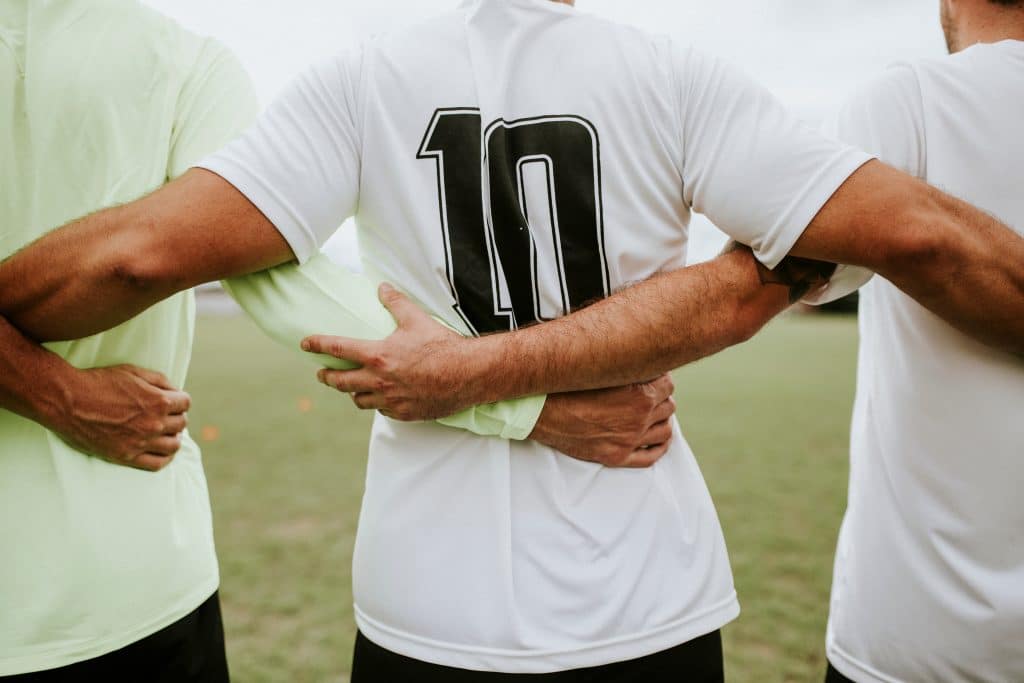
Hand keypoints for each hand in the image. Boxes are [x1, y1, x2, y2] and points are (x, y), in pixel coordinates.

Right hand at [47, 365, 190, 471]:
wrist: (67, 401)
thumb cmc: (99, 382)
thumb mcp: (133, 371)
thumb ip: (160, 380)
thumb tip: (176, 391)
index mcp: (159, 401)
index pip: (186, 403)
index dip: (180, 400)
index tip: (173, 401)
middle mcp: (154, 424)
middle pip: (181, 424)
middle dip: (176, 417)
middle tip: (167, 415)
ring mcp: (141, 442)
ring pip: (174, 445)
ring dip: (173, 437)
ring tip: (165, 433)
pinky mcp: (126, 456)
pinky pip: (157, 464)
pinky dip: (164, 458)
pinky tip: (161, 451)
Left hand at [302, 284, 472, 420]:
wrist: (468, 374)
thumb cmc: (442, 346)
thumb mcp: (417, 319)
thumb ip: (395, 303)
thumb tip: (382, 287)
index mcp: (378, 356)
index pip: (338, 348)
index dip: (318, 345)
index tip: (305, 344)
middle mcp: (379, 381)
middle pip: (340, 382)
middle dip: (327, 377)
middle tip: (322, 373)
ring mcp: (390, 400)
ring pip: (358, 400)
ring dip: (351, 392)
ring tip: (351, 387)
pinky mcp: (404, 413)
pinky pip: (381, 411)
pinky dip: (377, 403)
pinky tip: (381, 398)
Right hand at [528, 375, 676, 467]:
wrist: (539, 412)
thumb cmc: (566, 385)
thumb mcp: (600, 369)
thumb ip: (625, 366)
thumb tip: (641, 358)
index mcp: (639, 394)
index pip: (668, 384)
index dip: (660, 378)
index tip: (651, 376)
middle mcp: (639, 418)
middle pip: (668, 406)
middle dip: (660, 398)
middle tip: (649, 392)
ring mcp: (629, 440)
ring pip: (664, 430)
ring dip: (661, 420)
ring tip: (653, 413)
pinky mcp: (617, 456)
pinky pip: (651, 457)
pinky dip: (659, 447)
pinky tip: (656, 439)